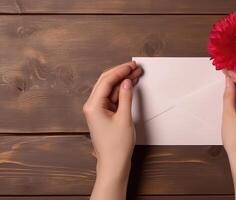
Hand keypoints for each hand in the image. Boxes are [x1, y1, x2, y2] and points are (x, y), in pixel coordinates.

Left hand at [83, 61, 142, 199]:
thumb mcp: (124, 118)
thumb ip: (126, 97)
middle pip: (106, 82)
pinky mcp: (103, 114)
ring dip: (122, 81)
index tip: (132, 65)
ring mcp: (97, 110)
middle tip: (135, 67)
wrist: (113, 164)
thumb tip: (127, 82)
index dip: (120, 70)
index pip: (106, 81)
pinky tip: (130, 85)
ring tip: (136, 74)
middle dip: (121, 73)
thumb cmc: (116, 146)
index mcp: (93, 106)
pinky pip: (112, 97)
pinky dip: (121, 91)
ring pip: (110, 89)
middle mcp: (92, 106)